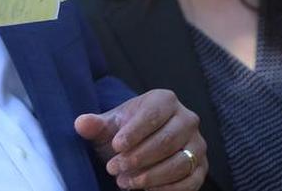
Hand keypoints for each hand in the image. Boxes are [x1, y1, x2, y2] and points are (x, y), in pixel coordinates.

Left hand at [75, 89, 206, 189]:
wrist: (141, 143)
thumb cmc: (125, 131)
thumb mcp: (109, 125)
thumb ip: (95, 124)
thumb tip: (81, 124)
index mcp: (165, 100)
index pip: (152, 115)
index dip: (134, 132)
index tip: (116, 146)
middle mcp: (187, 119)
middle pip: (166, 141)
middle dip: (138, 157)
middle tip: (114, 168)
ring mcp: (197, 144)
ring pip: (179, 163)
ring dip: (150, 176)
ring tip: (124, 182)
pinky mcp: (201, 166)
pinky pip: (190, 180)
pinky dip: (167, 188)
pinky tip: (145, 190)